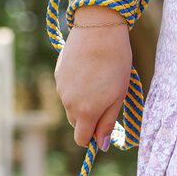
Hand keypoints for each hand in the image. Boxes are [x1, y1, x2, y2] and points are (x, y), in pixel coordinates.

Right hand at [54, 19, 132, 149]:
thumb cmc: (116, 63)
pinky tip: (88, 69)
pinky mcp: (58, 74)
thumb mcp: (118, 95)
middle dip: (88, 118)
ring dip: (82, 100)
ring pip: (71, 105)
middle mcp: (69, 103)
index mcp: (86, 112)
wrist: (98, 30)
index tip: (103, 128)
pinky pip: (66, 89)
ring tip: (99, 79)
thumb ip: (108, 122)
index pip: (81, 139)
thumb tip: (100, 145)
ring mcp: (61, 88)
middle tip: (106, 99)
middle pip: (76, 122)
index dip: (92, 138)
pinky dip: (76, 86)